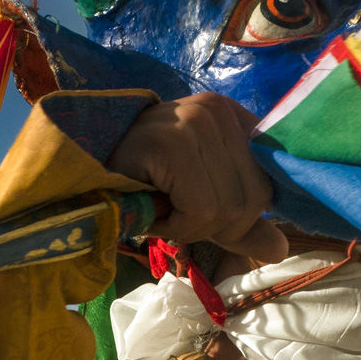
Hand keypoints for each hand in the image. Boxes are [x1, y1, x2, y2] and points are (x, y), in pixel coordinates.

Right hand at [107, 94, 288, 262]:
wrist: (79, 174)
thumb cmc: (138, 184)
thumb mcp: (200, 204)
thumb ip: (241, 223)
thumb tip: (280, 250)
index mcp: (231, 115)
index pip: (272, 180)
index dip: (247, 211)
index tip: (210, 212)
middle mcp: (217, 109)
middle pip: (255, 199)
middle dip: (216, 224)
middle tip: (175, 209)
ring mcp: (195, 121)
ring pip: (229, 208)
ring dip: (191, 226)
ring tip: (160, 206)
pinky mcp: (172, 144)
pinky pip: (202, 211)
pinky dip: (177, 225)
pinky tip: (151, 207)